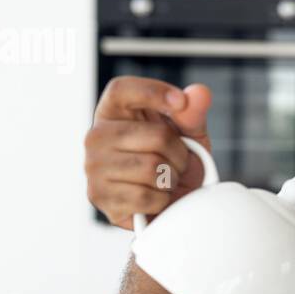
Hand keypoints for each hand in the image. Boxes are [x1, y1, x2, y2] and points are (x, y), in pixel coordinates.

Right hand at [84, 77, 213, 228]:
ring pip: (152, 168)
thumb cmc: (173, 162)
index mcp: (113, 111)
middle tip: (177, 162)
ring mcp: (93, 167)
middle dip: (180, 153)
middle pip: (157, 136)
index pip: (122, 89)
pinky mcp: (100, 197)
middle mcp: (96, 136)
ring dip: (171, 178)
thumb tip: (200, 93)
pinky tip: (155, 197)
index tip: (180, 102)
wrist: (168, 204)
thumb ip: (192, 113)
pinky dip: (161, 199)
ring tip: (165, 179)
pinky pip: (145, 196)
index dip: (153, 91)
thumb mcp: (188, 134)